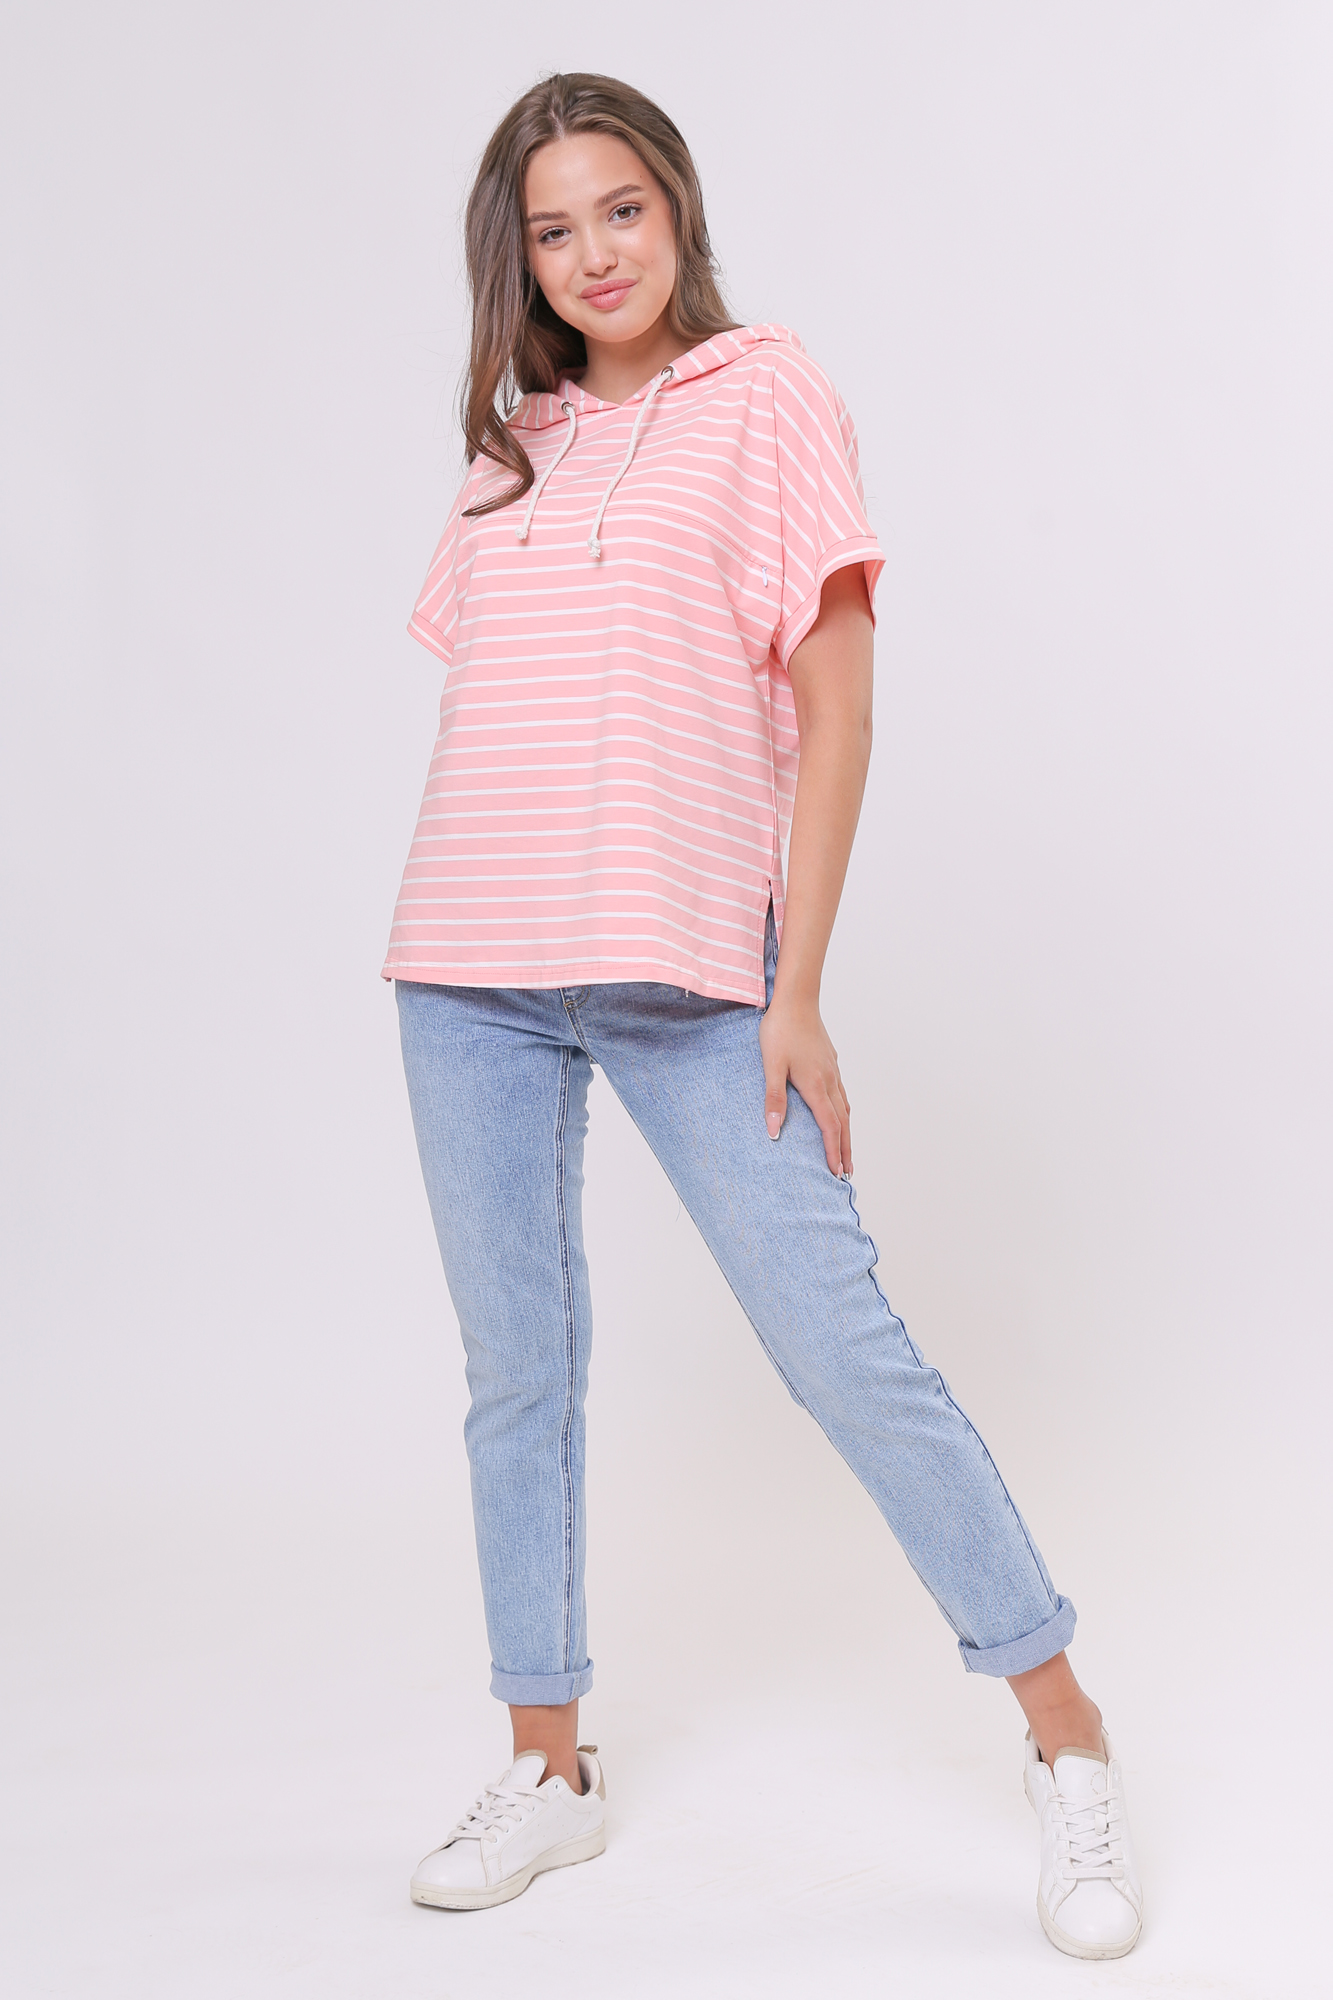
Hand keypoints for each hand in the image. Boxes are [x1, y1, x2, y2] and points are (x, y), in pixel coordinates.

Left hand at [759, 993, 851, 1175]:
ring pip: (845, 1108)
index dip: (833, 1151)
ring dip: (847, 1132)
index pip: (829, 1127)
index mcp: (816, 1085)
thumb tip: (774, 1132)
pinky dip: (844, 1111)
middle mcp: (829, 1080)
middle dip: (845, 1149)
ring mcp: (833, 1070)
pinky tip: (840, 1112)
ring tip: (846, 1149)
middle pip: (843, 1123)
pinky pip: (842, 1093)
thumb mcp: (771, 1066)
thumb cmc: (781, 1030)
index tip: (836, 1172)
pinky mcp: (830, 1061)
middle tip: (848, 1172)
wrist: (796, 1000)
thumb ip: (774, 1099)